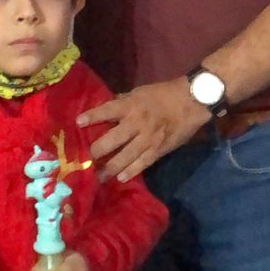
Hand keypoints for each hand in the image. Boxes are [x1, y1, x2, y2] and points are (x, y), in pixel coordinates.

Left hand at [79, 79, 207, 180]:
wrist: (192, 102)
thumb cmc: (164, 94)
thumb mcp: (140, 92)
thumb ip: (123, 101)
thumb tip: (108, 107)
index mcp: (131, 106)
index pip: (107, 111)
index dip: (92, 117)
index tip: (77, 123)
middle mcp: (137, 124)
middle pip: (112, 140)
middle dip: (96, 151)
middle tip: (84, 159)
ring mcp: (148, 139)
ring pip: (125, 157)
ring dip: (110, 167)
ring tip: (98, 176)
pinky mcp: (158, 150)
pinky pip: (142, 164)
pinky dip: (131, 172)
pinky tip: (120, 178)